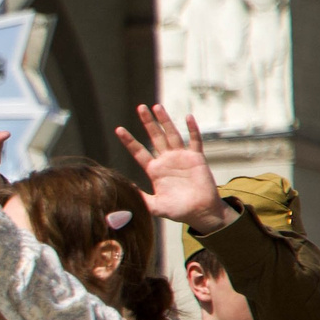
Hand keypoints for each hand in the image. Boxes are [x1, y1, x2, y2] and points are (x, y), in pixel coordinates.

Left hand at [118, 104, 228, 231]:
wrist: (200, 213)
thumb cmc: (178, 210)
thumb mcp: (155, 206)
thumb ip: (140, 198)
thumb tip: (124, 190)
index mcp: (154, 170)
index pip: (139, 152)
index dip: (129, 141)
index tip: (118, 129)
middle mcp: (166, 160)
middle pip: (154, 137)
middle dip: (147, 123)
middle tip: (140, 107)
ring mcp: (181, 158)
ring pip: (171, 135)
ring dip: (165, 121)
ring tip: (157, 106)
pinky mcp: (196, 158)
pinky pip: (195, 141)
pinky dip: (192, 129)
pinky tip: (187, 117)